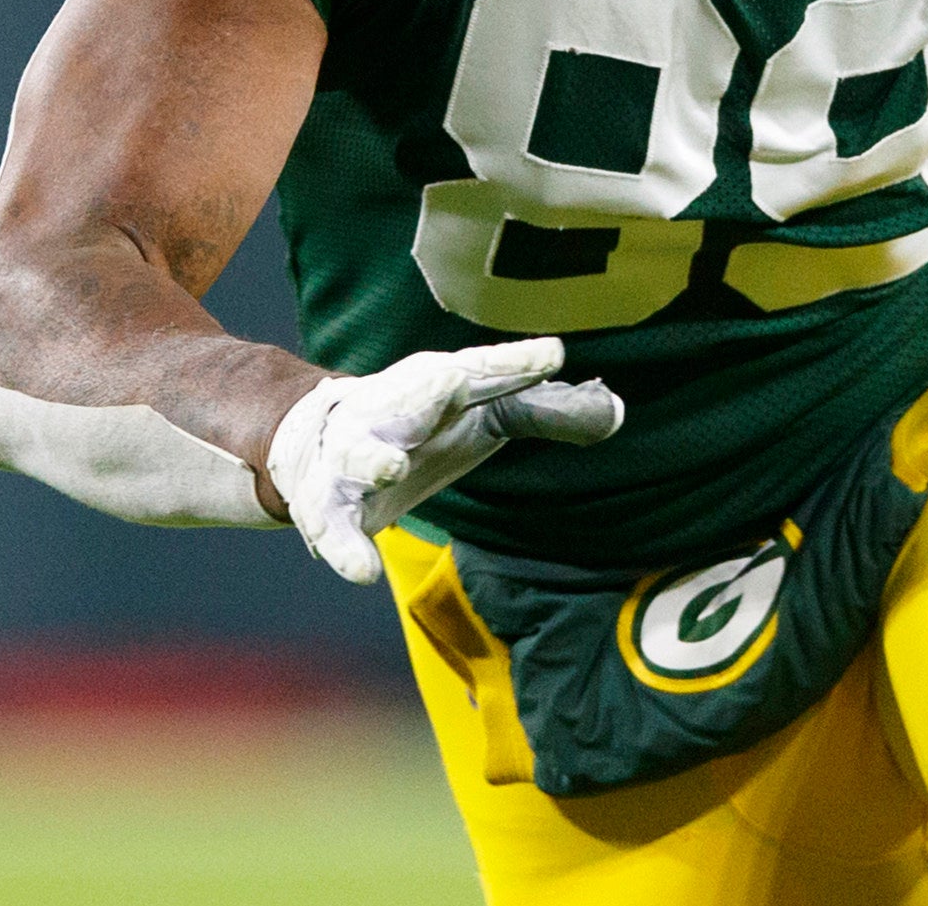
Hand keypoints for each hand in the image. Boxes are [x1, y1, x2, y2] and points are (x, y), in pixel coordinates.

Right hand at [265, 338, 624, 584]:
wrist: (313, 437)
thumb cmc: (419, 419)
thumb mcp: (479, 409)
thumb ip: (542, 408)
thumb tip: (615, 409)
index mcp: (436, 383)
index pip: (481, 370)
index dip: (515, 363)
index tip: (554, 355)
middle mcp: (395, 408)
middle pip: (412, 395)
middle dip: (428, 391)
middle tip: (452, 384)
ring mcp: (355, 452)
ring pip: (358, 451)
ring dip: (371, 457)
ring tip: (387, 469)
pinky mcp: (328, 502)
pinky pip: (333, 525)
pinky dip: (345, 547)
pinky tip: (362, 572)